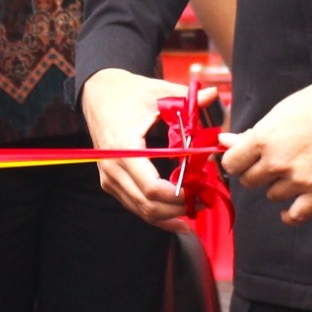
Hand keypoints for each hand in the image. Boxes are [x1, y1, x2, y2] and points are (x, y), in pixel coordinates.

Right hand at [81, 68, 194, 232]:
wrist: (97, 94)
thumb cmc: (127, 92)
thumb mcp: (158, 92)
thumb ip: (187, 98)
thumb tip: (214, 94)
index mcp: (124, 146)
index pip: (152, 186)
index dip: (179, 195)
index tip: (202, 189)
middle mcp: (113, 167)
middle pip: (148, 204)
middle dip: (179, 208)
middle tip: (206, 200)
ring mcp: (109, 178)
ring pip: (141, 210)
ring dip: (170, 214)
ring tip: (196, 207)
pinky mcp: (110, 182)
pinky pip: (134, 206)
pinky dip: (157, 214)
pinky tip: (178, 219)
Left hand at [222, 70, 311, 225]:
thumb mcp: (279, 112)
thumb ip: (252, 134)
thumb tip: (223, 142)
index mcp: (263, 138)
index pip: (231, 164)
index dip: (236, 161)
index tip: (243, 159)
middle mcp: (278, 161)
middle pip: (250, 181)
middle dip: (257, 172)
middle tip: (272, 161)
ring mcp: (299, 178)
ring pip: (272, 195)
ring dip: (278, 186)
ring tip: (292, 169)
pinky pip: (296, 215)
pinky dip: (289, 216)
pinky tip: (287, 210)